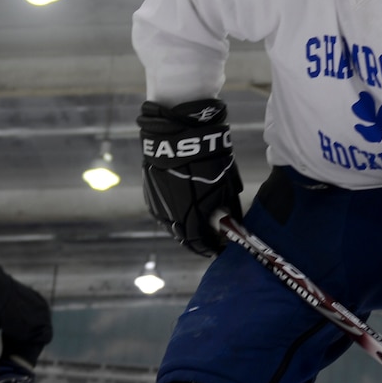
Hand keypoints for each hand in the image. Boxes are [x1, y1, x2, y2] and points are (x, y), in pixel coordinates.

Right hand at [139, 98, 241, 255]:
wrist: (179, 135)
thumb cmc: (208, 159)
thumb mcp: (225, 186)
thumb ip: (227, 209)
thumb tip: (232, 224)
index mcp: (190, 219)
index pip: (200, 244)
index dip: (211, 248)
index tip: (220, 248)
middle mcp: (170, 218)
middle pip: (184, 238)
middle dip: (198, 239)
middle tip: (210, 237)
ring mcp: (157, 206)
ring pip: (171, 226)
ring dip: (185, 228)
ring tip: (198, 223)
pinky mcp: (149, 194)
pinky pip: (162, 212)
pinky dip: (174, 215)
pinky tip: (184, 209)